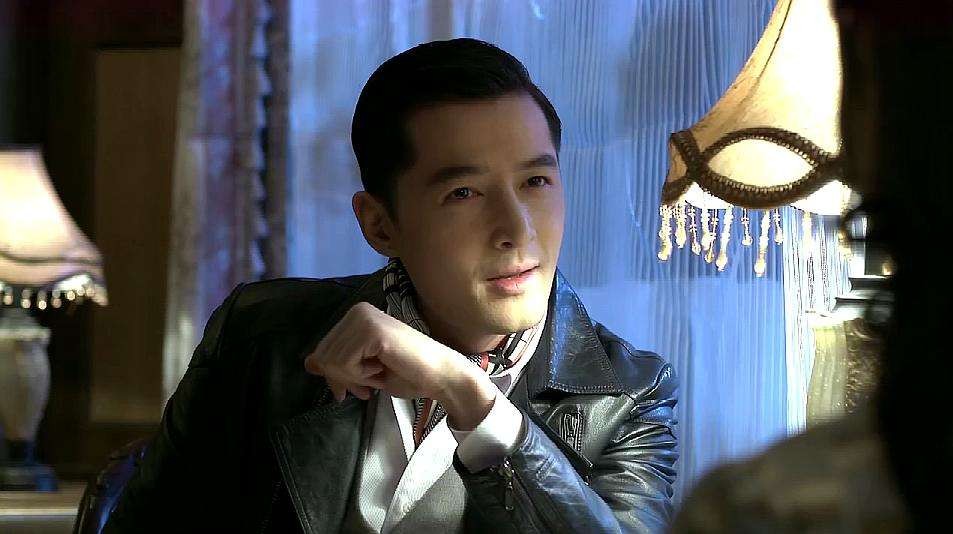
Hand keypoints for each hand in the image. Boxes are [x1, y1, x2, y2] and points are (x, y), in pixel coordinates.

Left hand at [303, 302, 481, 404]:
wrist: (439, 376)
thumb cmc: (407, 373)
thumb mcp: (363, 370)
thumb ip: (337, 364)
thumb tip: (308, 363)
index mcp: (355, 316)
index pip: (323, 350)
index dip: (335, 376)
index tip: (356, 388)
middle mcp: (357, 311)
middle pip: (323, 356)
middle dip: (344, 379)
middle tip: (369, 385)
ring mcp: (364, 318)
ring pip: (332, 361)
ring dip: (356, 378)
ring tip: (379, 373)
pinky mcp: (372, 331)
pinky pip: (345, 363)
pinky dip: (362, 376)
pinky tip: (382, 369)